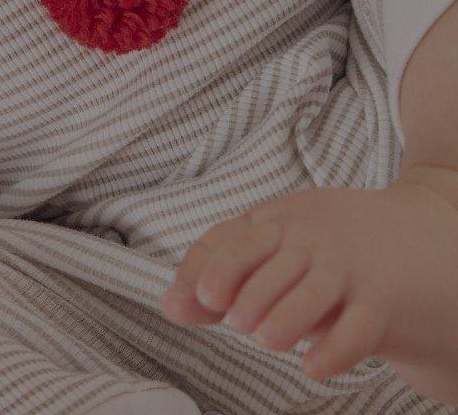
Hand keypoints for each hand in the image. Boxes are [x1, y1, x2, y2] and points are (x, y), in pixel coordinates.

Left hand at [161, 169, 457, 404]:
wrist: (420, 235)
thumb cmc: (321, 248)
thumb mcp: (271, 247)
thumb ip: (216, 276)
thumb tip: (167, 305)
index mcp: (279, 220)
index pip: (237, 239)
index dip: (215, 268)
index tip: (205, 299)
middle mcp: (314, 238)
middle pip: (273, 262)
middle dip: (249, 295)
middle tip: (238, 322)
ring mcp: (350, 266)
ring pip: (314, 291)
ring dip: (286, 318)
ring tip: (266, 340)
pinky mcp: (383, 299)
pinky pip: (360, 325)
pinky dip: (335, 349)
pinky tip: (311, 368)